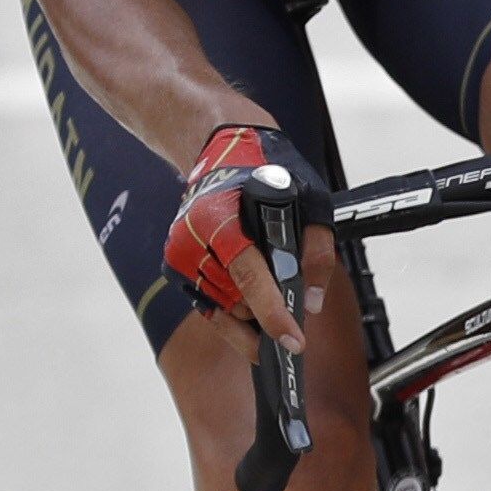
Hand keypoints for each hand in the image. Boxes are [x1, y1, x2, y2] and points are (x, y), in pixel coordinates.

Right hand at [164, 122, 335, 350]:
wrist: (223, 148)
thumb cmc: (267, 169)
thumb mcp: (309, 198)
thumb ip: (316, 250)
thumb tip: (311, 302)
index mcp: (220, 217)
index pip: (249, 276)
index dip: (273, 314)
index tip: (293, 342)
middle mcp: (192, 239)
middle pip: (238, 301)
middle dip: (267, 314)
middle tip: (292, 320)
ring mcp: (180, 255)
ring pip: (224, 310)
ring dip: (250, 313)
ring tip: (269, 295)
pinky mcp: (175, 266)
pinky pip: (209, 308)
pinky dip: (232, 314)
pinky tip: (250, 307)